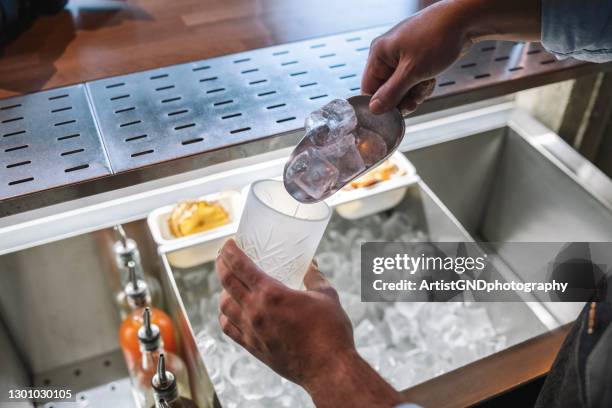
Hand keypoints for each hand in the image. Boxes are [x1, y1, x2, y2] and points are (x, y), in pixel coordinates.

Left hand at [216, 240, 403, 407]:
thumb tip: (311, 265)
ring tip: (230, 284)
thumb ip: (315, 277)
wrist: (328, 369)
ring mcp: (251, 331)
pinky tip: (232, 312)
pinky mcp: (253, 347)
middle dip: (222, 265)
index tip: (228, 243)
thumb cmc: (330, 332)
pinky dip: (226, 316)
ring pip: (224, 306)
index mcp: (271, 294)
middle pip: (227, 283)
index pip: (240, 267)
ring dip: (223, 291)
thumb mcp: (326, 295)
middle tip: (224, 257)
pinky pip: (229, 329)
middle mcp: (255, 312)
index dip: (231, 252)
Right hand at [362, 0, 541, 114]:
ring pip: (402, 88)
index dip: (381, 103)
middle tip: (416, 97)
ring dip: (415, 92)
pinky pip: (413, 80)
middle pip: (387, 90)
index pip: (369, 88)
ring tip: (427, 82)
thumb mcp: (411, 71)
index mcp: (379, 54)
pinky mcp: (416, 59)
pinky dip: (422, 84)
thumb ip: (391, 93)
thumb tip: (374, 109)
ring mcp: (402, 56)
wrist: (465, 20)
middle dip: (403, 97)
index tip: (395, 112)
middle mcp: (388, 55)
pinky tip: (432, 78)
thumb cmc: (437, 37)